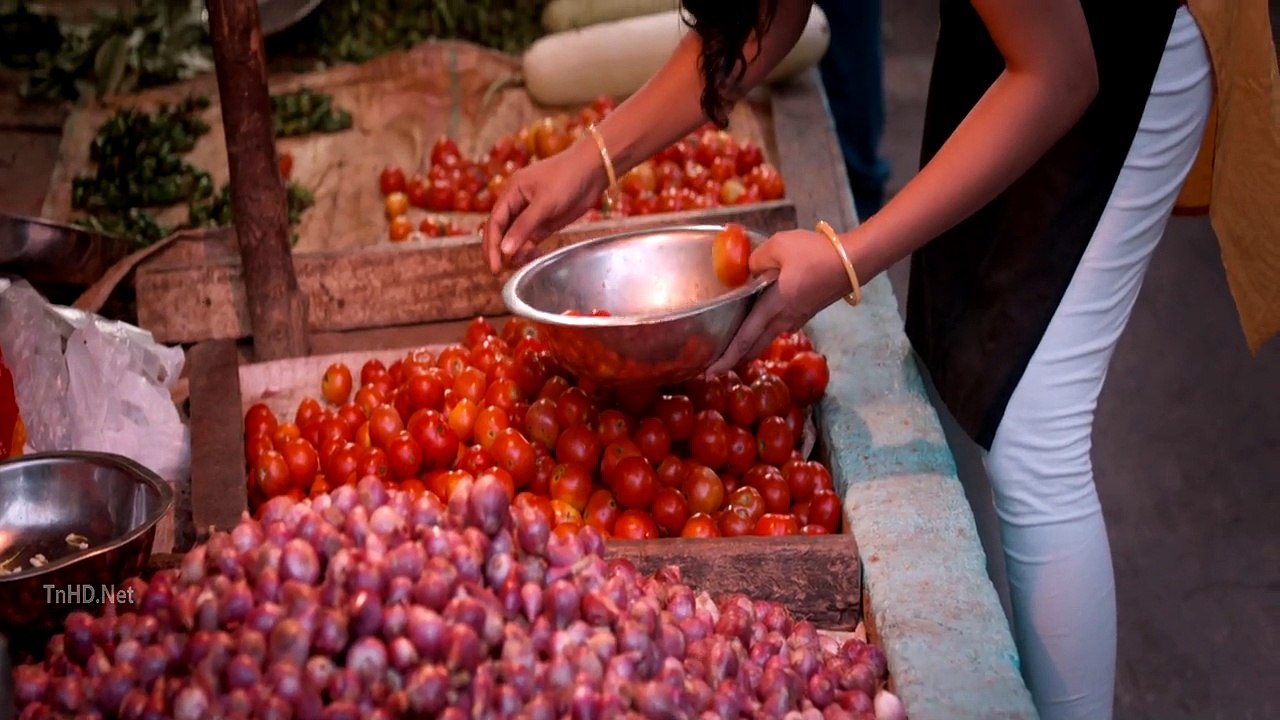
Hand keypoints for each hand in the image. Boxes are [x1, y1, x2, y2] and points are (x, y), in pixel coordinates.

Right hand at [482, 140, 605, 273]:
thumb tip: (504, 250)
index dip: (492, 244)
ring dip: (514, 252)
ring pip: (516, 236)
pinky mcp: (546, 221)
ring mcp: (532, 213)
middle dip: (499, 251)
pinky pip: (531, 239)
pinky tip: (529, 258)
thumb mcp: (544, 203)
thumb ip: (524, 227)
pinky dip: (528, 250)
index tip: (494, 265)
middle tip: (498, 271)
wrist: (594, 170)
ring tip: (515, 267)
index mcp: (512, 192)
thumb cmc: (566, 178)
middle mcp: (518, 203)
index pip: (494, 222)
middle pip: (502, 230)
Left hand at [705, 228, 852, 374]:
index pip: (745, 337)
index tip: (711, 372)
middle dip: (735, 359)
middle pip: (755, 346)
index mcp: (774, 306)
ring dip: (749, 347)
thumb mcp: (779, 246)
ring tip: (734, 349)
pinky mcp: (806, 311)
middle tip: (716, 369)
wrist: (854, 261)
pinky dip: (763, 333)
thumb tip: (748, 270)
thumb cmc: (817, 253)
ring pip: (767, 338)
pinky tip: (758, 324)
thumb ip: (756, 259)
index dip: (727, 356)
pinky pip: (778, 327)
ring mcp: (797, 317)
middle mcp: (785, 319)